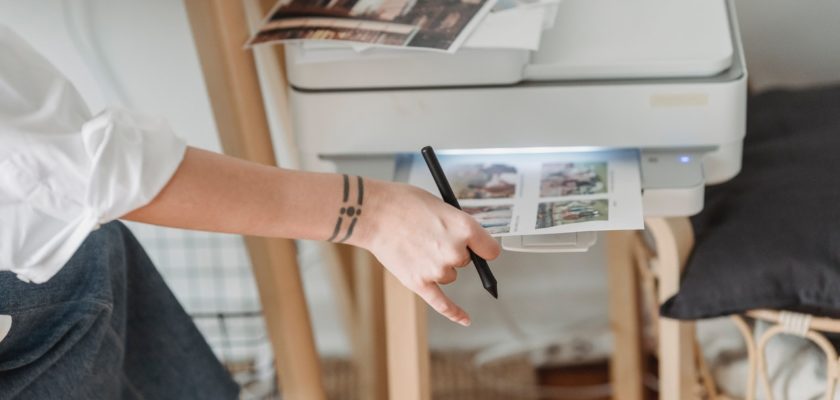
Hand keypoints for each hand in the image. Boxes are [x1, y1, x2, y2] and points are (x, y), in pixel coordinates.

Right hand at [347, 180, 501, 325]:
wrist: (372, 212)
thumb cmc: (402, 203)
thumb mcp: (440, 205)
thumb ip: (456, 226)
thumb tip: (465, 240)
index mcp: (464, 227)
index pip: (490, 249)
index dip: (482, 246)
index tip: (478, 247)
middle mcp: (455, 251)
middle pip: (466, 261)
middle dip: (453, 251)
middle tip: (429, 236)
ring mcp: (437, 270)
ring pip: (449, 275)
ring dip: (438, 266)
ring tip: (415, 246)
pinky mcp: (419, 283)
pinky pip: (442, 304)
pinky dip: (455, 313)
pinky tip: (466, 320)